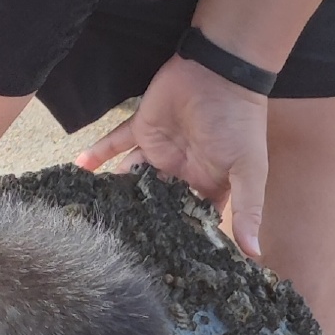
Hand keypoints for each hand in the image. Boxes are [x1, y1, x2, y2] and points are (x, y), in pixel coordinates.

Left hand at [78, 58, 269, 264]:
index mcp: (206, 186)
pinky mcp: (142, 129)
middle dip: (138, 219)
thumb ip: (248, 210)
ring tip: (93, 214)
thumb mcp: (249, 170)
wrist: (221, 72)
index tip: (161, 262)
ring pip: (131, 177)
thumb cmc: (240, 124)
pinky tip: (79, 167)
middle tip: (114, 245)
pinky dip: (97, 154)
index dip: (178, 238)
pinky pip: (114, 143)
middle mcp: (180, 173)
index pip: (189, 218)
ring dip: (115, 192)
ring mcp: (158, 151)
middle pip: (155, 202)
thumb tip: (255, 254)